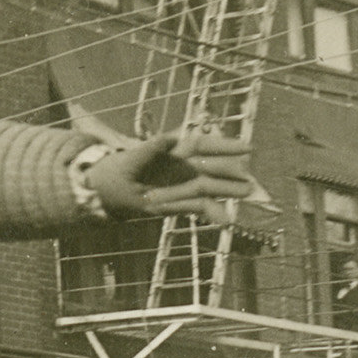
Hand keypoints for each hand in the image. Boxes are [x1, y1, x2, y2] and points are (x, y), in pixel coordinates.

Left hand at [87, 128, 251, 216]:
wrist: (106, 191)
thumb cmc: (119, 169)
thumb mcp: (132, 158)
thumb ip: (150, 149)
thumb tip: (169, 138)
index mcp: (174, 151)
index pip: (204, 145)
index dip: (226, 146)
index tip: (247, 148)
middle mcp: (182, 167)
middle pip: (212, 168)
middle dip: (232, 174)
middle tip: (251, 181)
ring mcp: (181, 185)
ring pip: (208, 187)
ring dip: (226, 192)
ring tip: (246, 195)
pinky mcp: (176, 202)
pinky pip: (196, 206)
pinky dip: (209, 212)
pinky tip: (223, 219)